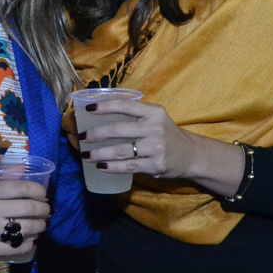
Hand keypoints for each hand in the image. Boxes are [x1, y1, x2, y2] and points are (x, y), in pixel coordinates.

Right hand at [0, 178, 50, 261]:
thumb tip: (22, 166)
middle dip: (44, 210)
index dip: (39, 191)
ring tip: (42, 225)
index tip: (44, 194)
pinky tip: (30, 240)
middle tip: (47, 211)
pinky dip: (28, 244)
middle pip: (28, 208)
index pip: (22, 187)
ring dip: (40, 227)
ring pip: (26, 228)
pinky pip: (16, 247)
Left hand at [76, 98, 198, 180]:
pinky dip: (111, 167)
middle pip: (118, 130)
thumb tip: (101, 115)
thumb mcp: (156, 118)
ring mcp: (155, 148)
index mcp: (153, 112)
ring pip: (120, 151)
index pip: (124, 106)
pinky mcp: (155, 165)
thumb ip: (136, 115)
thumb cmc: (166, 134)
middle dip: (95, 134)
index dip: (104, 106)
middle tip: (81, 136)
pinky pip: (127, 166)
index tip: (88, 109)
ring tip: (86, 155)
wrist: (191, 155)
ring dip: (99, 153)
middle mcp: (154, 128)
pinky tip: (101, 166)